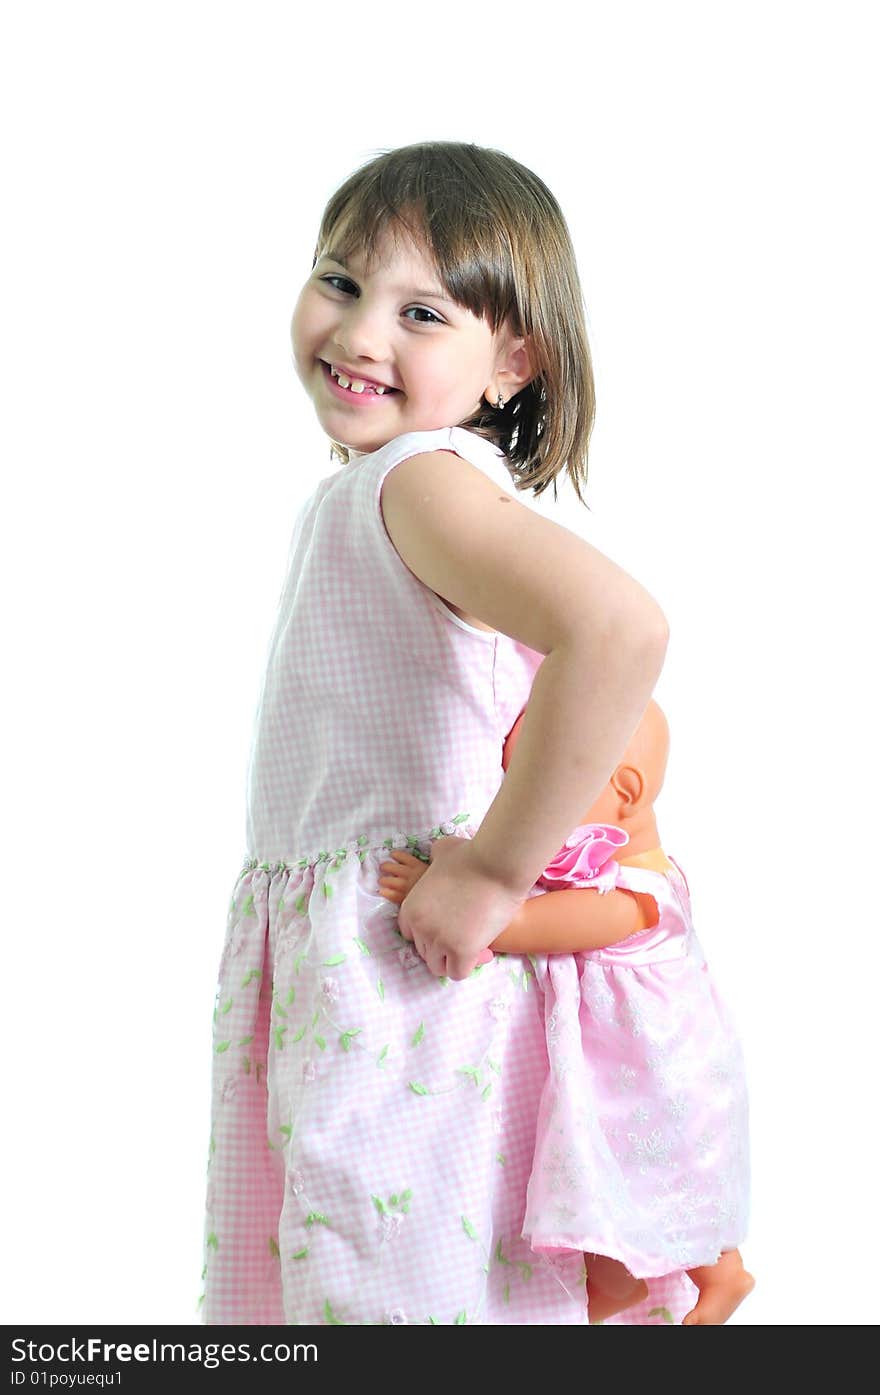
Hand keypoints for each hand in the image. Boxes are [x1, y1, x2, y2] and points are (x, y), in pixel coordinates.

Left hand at [396, 836, 525, 980]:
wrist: (496, 864)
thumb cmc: (472, 855)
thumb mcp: (441, 853)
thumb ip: (434, 860)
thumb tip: (436, 855)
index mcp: (410, 907)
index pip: (410, 934)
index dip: (428, 931)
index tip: (445, 926)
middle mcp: (420, 927)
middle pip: (424, 951)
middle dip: (441, 945)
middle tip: (462, 934)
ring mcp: (440, 941)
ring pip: (439, 966)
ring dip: (452, 959)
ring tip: (470, 946)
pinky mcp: (462, 951)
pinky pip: (457, 973)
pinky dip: (466, 966)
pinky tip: (478, 953)